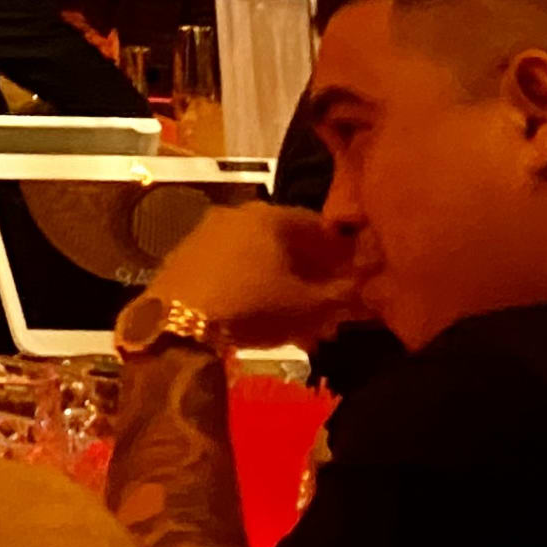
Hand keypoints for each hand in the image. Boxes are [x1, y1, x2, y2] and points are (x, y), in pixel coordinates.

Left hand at [148, 201, 367, 349]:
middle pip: (289, 246)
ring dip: (289, 293)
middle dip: (316, 281)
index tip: (360, 283)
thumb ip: (345, 295)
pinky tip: (271, 326)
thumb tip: (370, 290)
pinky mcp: (185, 260)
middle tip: (335, 315)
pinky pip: (234, 272)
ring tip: (309, 331)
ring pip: (262, 263)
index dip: (343, 257)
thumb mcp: (310, 305)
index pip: (319, 227)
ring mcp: (206, 235)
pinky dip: (258, 293)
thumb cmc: (253, 304)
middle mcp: (236, 215)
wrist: (176, 320)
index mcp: (269, 216)